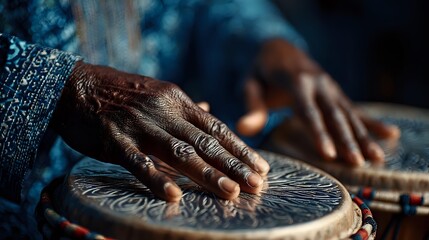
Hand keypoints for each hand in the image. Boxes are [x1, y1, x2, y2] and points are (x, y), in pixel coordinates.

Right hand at [52, 61, 268, 200]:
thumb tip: (209, 110)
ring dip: (207, 174)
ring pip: (180, 152)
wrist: (76, 84)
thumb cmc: (120, 93)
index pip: (216, 128)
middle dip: (234, 165)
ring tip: (231, 193)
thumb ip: (185, 106)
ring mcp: (140, 126)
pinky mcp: (115, 140)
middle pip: (205, 142)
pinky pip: (138, 162)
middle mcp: (164, 111)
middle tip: (258, 185)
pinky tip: (173, 196)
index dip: (241, 149)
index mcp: (177, 100)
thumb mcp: (158, 92)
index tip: (261, 167)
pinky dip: (156, 178)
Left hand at [237, 39, 399, 165]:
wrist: (280, 48)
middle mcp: (319, 83)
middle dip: (346, 139)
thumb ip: (250, 105)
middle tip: (356, 162)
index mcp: (297, 81)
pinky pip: (355, 108)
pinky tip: (390, 134)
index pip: (308, 110)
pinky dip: (371, 122)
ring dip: (363, 135)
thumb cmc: (262, 70)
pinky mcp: (336, 92)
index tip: (327, 154)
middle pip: (334, 114)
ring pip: (349, 113)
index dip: (318, 132)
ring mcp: (330, 87)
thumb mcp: (250, 83)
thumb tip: (244, 129)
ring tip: (376, 158)